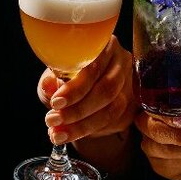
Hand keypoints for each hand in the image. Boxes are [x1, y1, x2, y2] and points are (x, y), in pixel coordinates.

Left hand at [37, 35, 138, 173]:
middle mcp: (122, 62)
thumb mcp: (54, 75)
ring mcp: (131, 84)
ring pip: (112, 110)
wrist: (82, 90)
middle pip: (107, 90)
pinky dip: (90, 131)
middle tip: (53, 120)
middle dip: (77, 110)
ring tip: (58, 133)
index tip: (55, 102)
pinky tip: (70, 134)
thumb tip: (48, 85)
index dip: (75, 88)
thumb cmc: (67, 77)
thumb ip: (51, 80)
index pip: (94, 67)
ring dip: (82, 126)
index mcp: (104, 45)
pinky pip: (114, 122)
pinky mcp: (132, 105)